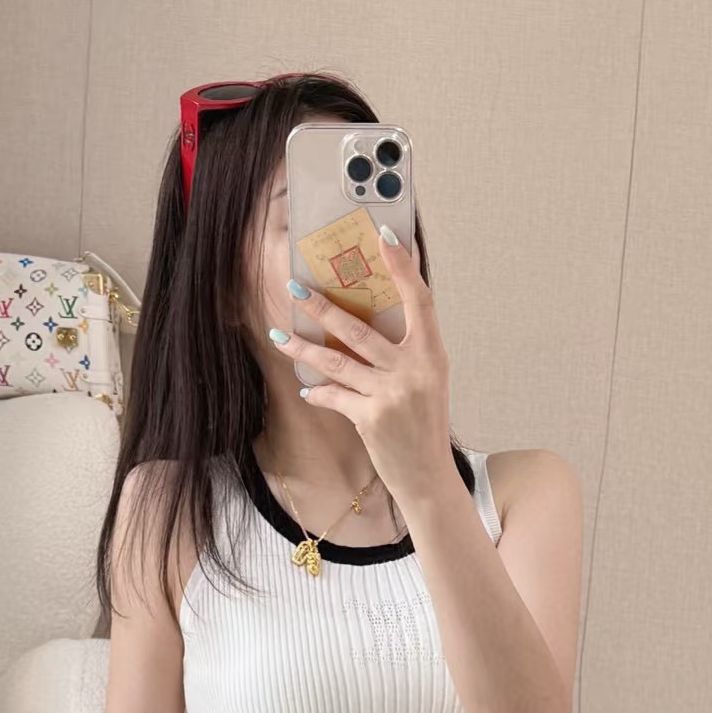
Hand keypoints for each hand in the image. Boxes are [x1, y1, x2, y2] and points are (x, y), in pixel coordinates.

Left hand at [274, 226, 453, 509]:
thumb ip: (407, 351)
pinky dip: (318, 392)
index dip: (403, 267)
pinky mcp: (370, 417)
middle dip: (322, 307)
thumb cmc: (424, 424)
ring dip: (304, 348)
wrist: (427, 476)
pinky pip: (334, 395)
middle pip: (360, 329)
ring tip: (279, 336)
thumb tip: (376, 320)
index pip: (419, 299)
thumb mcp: (428, 381)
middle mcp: (413, 369)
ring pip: (337, 361)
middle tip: (295, 288)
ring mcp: (390, 393)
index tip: (387, 237)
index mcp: (432, 354)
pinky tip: (307, 389)